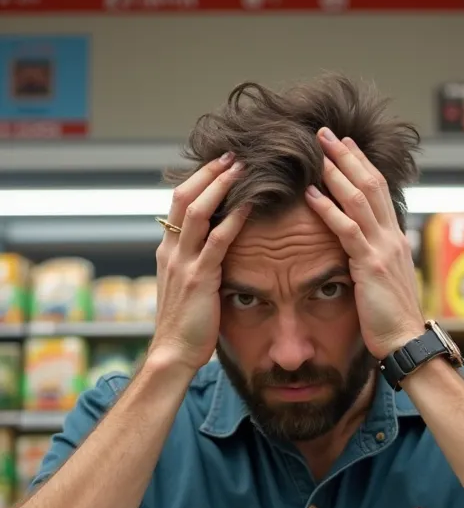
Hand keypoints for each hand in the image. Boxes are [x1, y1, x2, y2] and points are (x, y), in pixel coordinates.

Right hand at [150, 154, 247, 373]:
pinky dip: (234, 218)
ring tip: (241, 167)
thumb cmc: (186, 326)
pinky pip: (217, 240)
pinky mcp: (199, 278)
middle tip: (232, 154)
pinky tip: (250, 204)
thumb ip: (197, 264)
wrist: (172, 353)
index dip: (198, 180)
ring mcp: (183, 262)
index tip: (219, 164)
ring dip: (221, 185)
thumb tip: (217, 250)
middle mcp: (171, 250)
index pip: (178, 204)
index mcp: (168, 251)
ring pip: (198, 210)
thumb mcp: (186, 287)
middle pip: (184, 196)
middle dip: (208, 172)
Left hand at [304, 129, 424, 359]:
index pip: (378, 191)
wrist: (406, 341)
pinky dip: (328, 209)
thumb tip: (361, 251)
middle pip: (370, 184)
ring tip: (318, 151)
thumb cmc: (391, 319)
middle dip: (347, 156)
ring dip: (337, 172)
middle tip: (326, 133)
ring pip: (359, 199)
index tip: (344, 145)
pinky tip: (311, 194)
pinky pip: (347, 230)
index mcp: (394, 239)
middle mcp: (391, 237)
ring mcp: (383, 249)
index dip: (361, 165)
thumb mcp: (384, 282)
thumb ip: (374, 260)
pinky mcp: (370, 266)